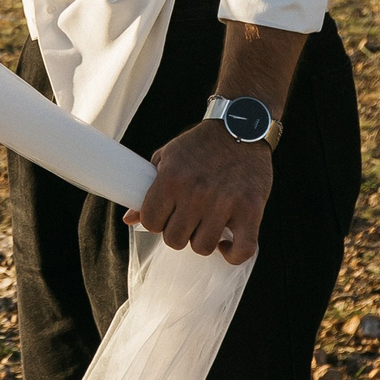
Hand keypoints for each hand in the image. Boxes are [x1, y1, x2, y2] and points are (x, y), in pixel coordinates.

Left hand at [124, 120, 272, 263]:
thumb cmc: (200, 144)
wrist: (240, 126)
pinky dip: (232, 254)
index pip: (150, 222)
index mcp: (171, 178)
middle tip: (187, 219)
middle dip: (178, 232)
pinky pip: (242, 250)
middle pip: (174, 240)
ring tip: (206, 225)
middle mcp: (195, 193)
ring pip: (202, 247)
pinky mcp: (251, 210)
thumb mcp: (167, 158)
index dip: (156, 222)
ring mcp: (224, 203)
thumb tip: (129, 219)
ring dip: (202, 240)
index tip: (166, 215)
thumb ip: (147, 188)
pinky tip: (225, 243)